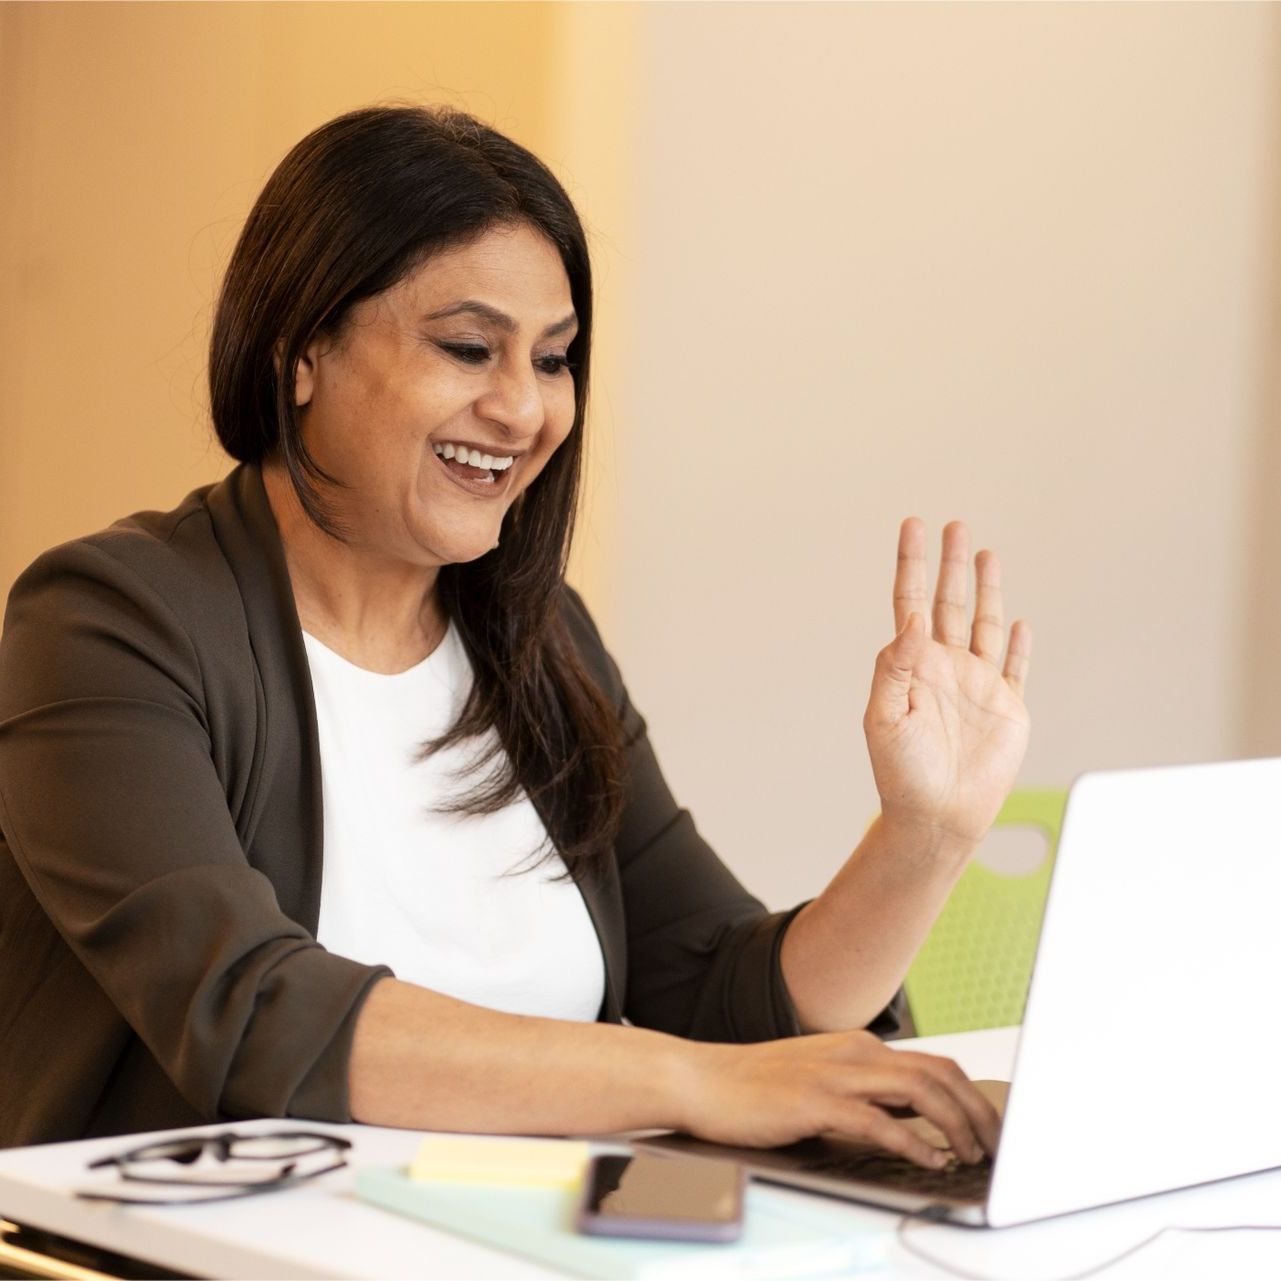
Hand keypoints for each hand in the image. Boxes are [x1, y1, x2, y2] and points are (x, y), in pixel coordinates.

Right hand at [677, 1032, 999, 1167]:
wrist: (702, 1080)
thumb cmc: (757, 1088)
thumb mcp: (823, 1083)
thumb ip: (867, 1096)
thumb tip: (919, 1127)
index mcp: (860, 1048)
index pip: (937, 1066)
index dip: (973, 1098)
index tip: (993, 1130)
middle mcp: (856, 1054)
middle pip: (941, 1074)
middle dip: (980, 1112)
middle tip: (997, 1148)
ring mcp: (837, 1074)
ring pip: (921, 1091)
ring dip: (957, 1125)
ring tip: (971, 1155)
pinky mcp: (816, 1101)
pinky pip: (879, 1121)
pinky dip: (913, 1143)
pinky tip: (928, 1160)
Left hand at [863, 519, 1030, 851]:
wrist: (935, 817)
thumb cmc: (900, 772)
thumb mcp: (884, 716)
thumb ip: (895, 666)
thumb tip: (911, 621)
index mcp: (912, 665)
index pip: (909, 602)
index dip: (911, 563)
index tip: (913, 525)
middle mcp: (944, 668)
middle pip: (949, 603)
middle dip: (951, 565)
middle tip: (954, 526)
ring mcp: (977, 686)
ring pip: (985, 625)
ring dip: (987, 590)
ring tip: (985, 553)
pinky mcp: (1007, 709)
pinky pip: (1016, 668)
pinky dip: (1020, 644)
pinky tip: (1021, 621)